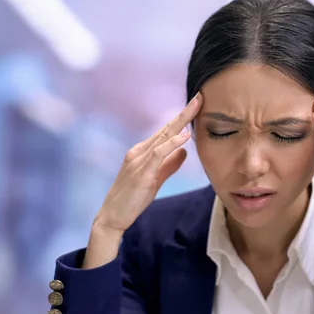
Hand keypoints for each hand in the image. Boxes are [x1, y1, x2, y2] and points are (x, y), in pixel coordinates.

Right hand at [93, 93, 202, 234]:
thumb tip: (185, 150)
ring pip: (163, 136)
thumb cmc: (132, 199)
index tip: (197, 105)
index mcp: (143, 152)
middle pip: (166, 128)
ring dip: (180, 121)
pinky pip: (158, 153)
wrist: (112, 217)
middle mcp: (139, 151)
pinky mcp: (141, 172)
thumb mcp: (156, 179)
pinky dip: (171, 143)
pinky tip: (184, 136)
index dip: (182, 118)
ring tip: (196, 107)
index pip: (166, 131)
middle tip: (200, 96)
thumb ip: (170, 165)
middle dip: (184, 112)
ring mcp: (138, 160)